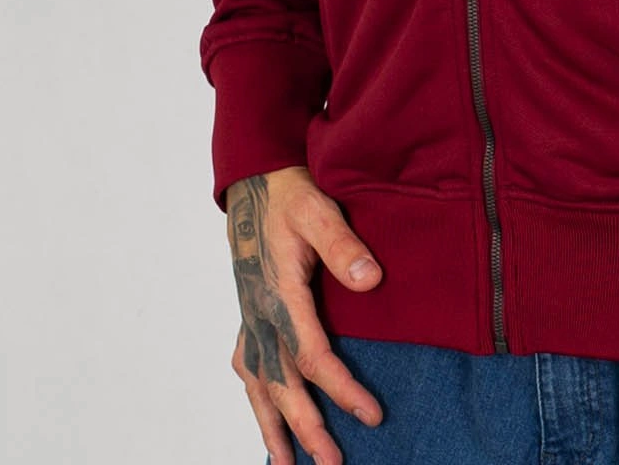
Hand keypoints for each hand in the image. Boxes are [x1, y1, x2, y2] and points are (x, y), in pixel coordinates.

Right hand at [226, 165, 384, 464]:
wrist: (256, 182)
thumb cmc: (292, 195)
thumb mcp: (319, 210)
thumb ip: (342, 244)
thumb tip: (370, 279)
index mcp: (280, 294)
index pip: (312, 356)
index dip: (341, 389)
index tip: (371, 415)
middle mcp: (260, 314)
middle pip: (282, 384)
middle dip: (306, 428)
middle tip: (331, 464)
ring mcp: (250, 317)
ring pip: (258, 385)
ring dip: (272, 427)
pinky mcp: (249, 314)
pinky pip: (247, 368)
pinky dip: (256, 399)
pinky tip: (266, 419)